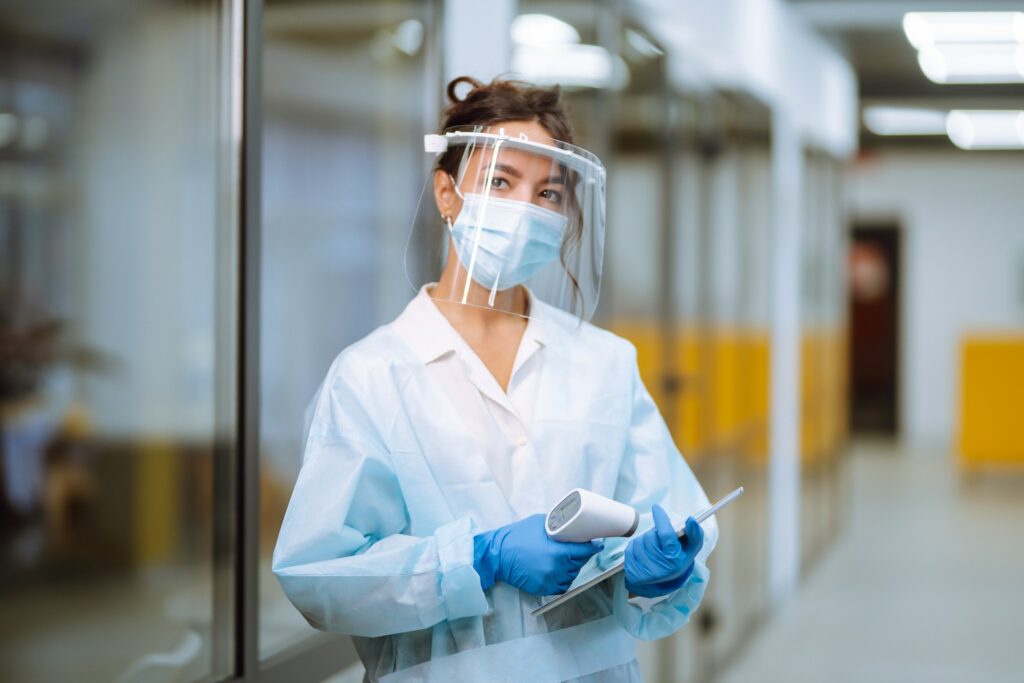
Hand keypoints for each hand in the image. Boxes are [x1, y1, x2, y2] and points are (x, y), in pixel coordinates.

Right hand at [473, 514, 603, 594]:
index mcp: (558, 552)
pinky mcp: (542, 588)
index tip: (597, 544)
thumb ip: (558, 526)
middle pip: (578, 563)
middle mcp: (557, 569)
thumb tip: (572, 526)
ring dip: (572, 568)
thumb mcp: (540, 523)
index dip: (592, 547)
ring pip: (571, 576)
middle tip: (578, 548)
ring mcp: (550, 580)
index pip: (583, 551)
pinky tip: (558, 570)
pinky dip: (562, 579)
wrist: (496, 555)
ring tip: (565, 559)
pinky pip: (561, 586)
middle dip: (580, 555)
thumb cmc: (516, 537)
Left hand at [624, 505, 703, 598]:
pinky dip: (635, 547)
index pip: (666, 534)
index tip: (657, 509)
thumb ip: (695, 533)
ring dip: (644, 540)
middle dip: (654, 533)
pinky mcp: (634, 574)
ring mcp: (646, 573)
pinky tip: (643, 554)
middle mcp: (661, 569)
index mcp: (676, 561)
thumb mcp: (691, 548)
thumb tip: (691, 520)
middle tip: (659, 539)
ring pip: (639, 542)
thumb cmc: (678, 559)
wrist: (664, 582)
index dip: (661, 519)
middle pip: (651, 537)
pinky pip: (630, 549)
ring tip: (652, 547)